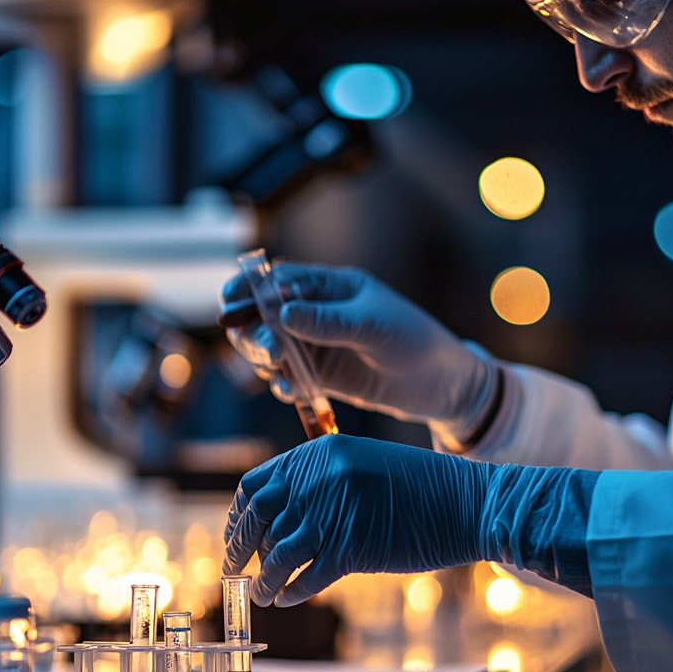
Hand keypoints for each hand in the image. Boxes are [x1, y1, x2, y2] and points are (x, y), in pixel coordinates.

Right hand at [219, 262, 497, 446]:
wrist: (441, 385)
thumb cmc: (415, 342)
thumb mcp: (373, 326)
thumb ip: (327, 321)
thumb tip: (281, 313)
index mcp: (331, 287)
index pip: (280, 280)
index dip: (251, 288)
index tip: (231, 299)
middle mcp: (317, 313)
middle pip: (264, 317)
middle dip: (255, 332)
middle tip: (269, 352)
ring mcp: (317, 346)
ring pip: (271, 349)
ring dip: (265, 359)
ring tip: (280, 370)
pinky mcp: (322, 377)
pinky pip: (289, 377)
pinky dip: (283, 384)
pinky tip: (293, 390)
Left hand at [223, 435, 494, 605]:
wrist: (469, 502)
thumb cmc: (421, 488)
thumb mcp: (361, 466)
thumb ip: (320, 483)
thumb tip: (281, 520)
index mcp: (317, 455)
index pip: (255, 486)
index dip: (238, 516)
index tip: (236, 536)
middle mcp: (317, 481)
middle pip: (257, 520)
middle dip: (238, 549)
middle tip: (232, 570)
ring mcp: (332, 515)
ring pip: (277, 554)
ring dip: (263, 579)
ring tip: (261, 594)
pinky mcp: (350, 550)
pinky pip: (305, 578)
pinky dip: (291, 592)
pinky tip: (288, 598)